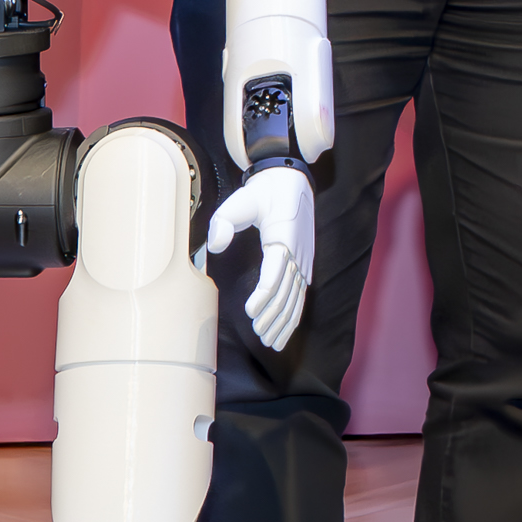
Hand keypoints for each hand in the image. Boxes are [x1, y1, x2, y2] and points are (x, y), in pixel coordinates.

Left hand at [204, 161, 319, 348]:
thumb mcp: (238, 201)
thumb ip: (223, 223)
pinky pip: (302, 293)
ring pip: (296, 298)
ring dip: (285, 322)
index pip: (274, 276)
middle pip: (286, 293)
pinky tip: (288, 328)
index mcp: (282, 238)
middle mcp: (297, 252)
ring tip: (272, 342)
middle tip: (259, 335)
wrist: (290, 179)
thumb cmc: (262, 192)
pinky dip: (296, 313)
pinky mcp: (305, 262)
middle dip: (273, 318)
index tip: (249, 312)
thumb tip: (215, 245)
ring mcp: (304, 259)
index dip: (262, 298)